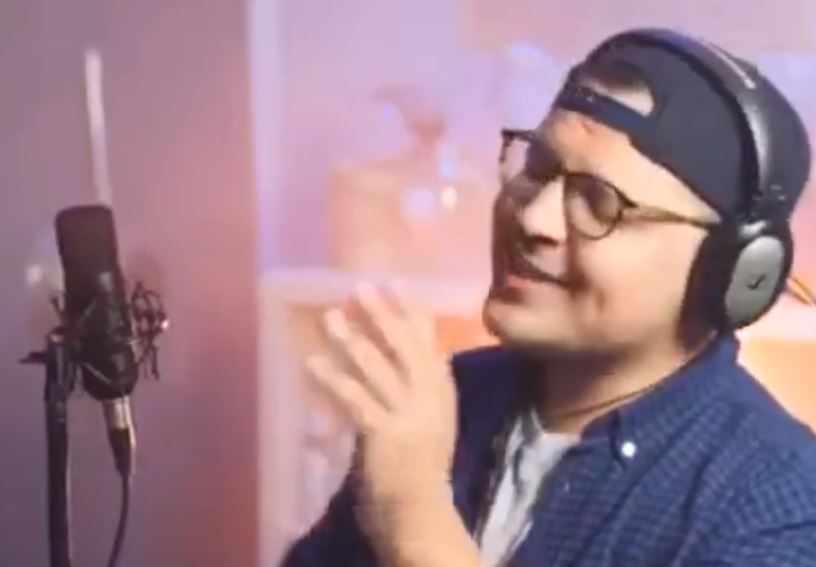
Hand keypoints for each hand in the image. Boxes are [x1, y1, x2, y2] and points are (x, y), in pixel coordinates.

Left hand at [306, 283, 457, 544]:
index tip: (394, 282)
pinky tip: (311, 364)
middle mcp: (428, 397)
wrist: (421, 512)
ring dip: (351, 339)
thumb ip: (433, 387)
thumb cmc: (424, 468)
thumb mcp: (437, 421)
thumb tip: (433, 355)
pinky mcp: (383, 434)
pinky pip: (354, 398)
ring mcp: (407, 414)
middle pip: (403, 346)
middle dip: (381, 314)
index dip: (410, 310)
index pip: (428, 342)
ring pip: (377, 367)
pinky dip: (331, 379)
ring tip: (330, 318)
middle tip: (359, 288)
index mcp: (441, 392)